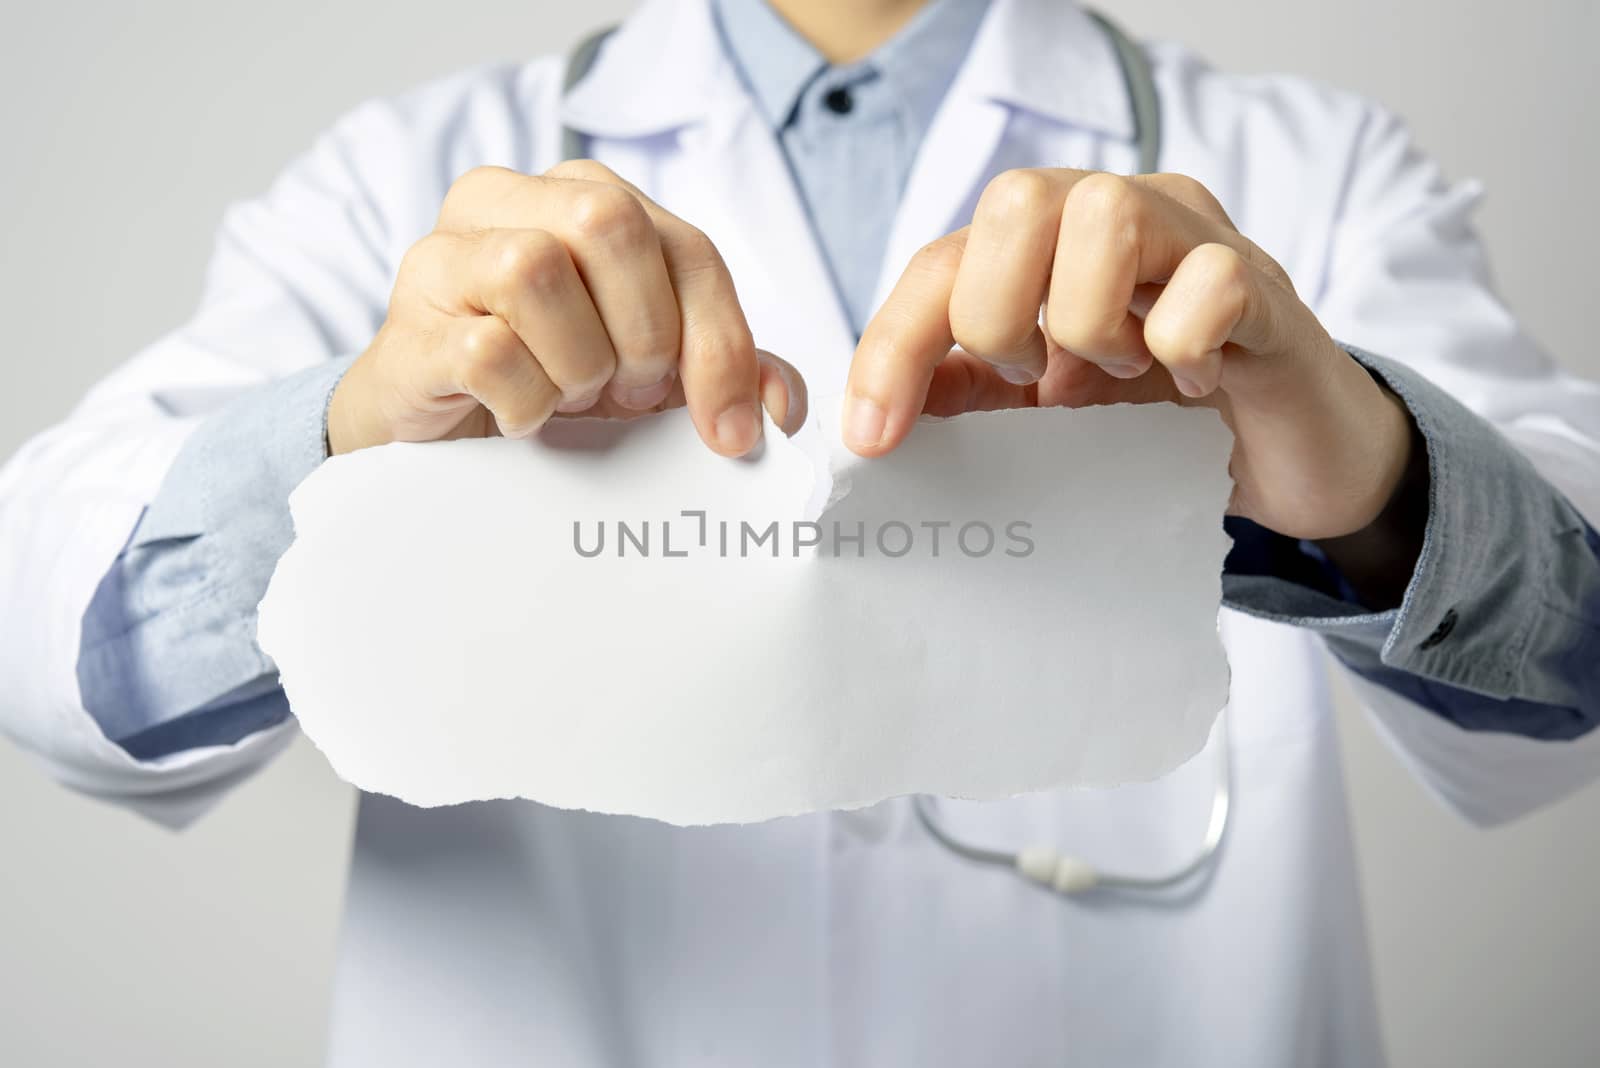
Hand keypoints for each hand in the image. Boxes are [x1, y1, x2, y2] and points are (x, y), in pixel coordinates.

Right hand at [329, 161, 804, 455]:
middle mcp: (508, 199)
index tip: (729, 429)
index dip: (720, 340)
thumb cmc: (549, 382)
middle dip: (642, 333)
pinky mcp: (410, 324)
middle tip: (625, 391)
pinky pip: (487, 349)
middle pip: (608, 221)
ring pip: (535, 270)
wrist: (441, 436)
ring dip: (576, 364)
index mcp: (581, 194)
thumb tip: (783, 405)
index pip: (685, 245)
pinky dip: (525, 401)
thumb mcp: (650, 374)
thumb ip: (725, 369)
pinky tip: (521, 416)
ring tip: (565, 395)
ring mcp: (446, 255)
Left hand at [842, 169, 1414, 544]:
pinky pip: (1210, 284)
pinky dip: (1185, 347)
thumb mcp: (1043, 414)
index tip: (874, 439)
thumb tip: (873, 419)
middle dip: (997, 315)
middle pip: (1016, 202)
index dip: (893, 344)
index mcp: (1047, 244)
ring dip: (1092, 325)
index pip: (942, 261)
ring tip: (1123, 373)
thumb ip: (966, 398)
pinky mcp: (1266, 286)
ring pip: (1107, 216)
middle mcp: (1116, 215)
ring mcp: (1195, 239)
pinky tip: (1196, 383)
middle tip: (1039, 382)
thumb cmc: (1161, 417)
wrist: (1288, 454)